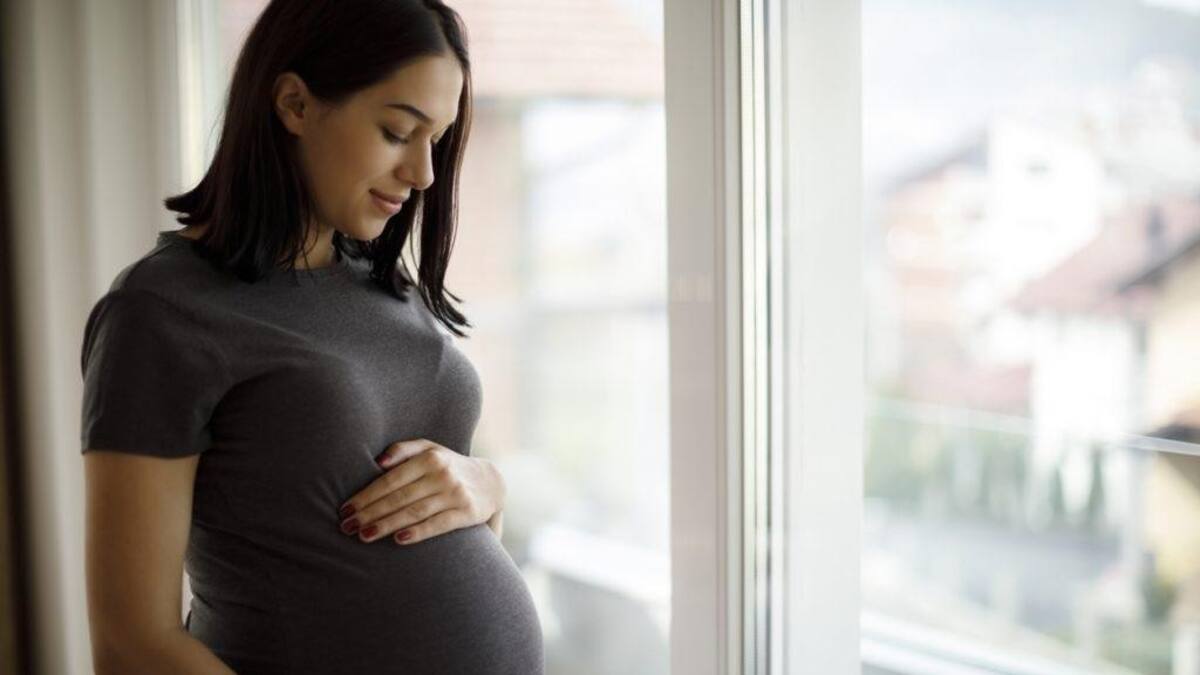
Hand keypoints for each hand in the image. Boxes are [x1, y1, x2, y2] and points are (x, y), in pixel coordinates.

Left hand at [337, 439, 505, 544]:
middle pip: (399, 497)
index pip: (391, 479)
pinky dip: (418, 532)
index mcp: (430, 457)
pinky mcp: (467, 513)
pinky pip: (438, 524)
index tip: (345, 510)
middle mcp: (443, 474)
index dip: (365, 495)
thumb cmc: (449, 466)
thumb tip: (378, 462)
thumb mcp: (430, 449)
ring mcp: (455, 493)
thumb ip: (403, 450)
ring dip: (386, 525)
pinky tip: (399, 540)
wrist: (491, 482)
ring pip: (414, 512)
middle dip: (369, 513)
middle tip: (346, 527)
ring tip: (364, 537)